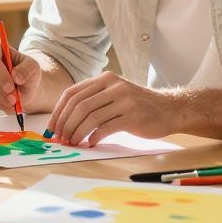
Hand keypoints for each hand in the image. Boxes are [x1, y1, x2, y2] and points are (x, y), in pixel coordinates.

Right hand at [0, 39, 41, 113]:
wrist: (23, 87)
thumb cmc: (27, 73)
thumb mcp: (33, 67)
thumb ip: (27, 69)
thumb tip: (16, 76)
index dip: (0, 75)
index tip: (11, 88)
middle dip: (1, 90)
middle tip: (15, 99)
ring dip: (0, 99)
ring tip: (14, 103)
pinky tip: (7, 105)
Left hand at [48, 72, 180, 146]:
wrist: (169, 109)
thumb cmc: (138, 105)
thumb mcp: (115, 93)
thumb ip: (94, 99)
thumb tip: (65, 118)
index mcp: (105, 79)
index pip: (72, 93)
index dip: (58, 112)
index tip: (52, 128)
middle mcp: (113, 86)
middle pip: (79, 105)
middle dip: (66, 124)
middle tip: (61, 138)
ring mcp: (124, 100)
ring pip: (90, 117)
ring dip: (77, 133)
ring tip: (74, 142)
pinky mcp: (133, 116)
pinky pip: (106, 128)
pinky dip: (94, 137)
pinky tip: (91, 143)